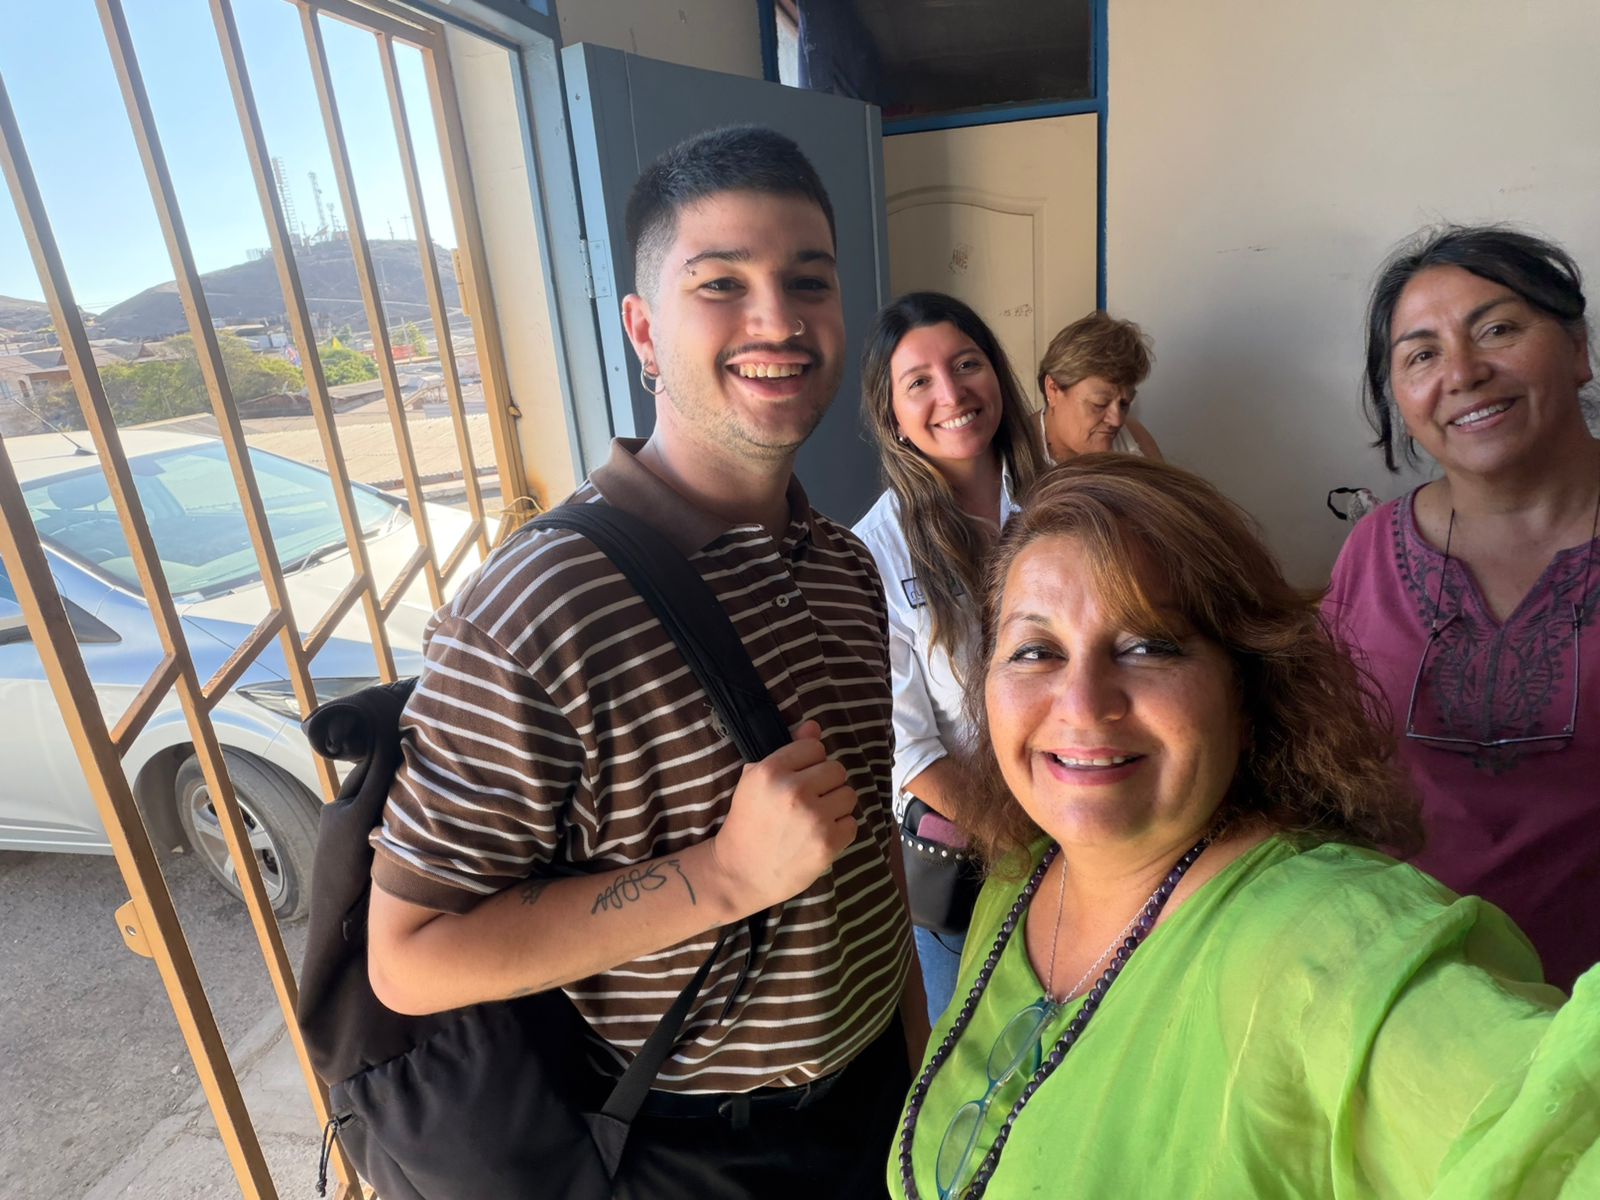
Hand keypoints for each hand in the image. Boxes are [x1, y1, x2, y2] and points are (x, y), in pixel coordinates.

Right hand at [709, 720, 859, 910]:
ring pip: (849, 794)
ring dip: (836, 806)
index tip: (800, 779)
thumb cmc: (747, 823)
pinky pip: (852, 823)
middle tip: (810, 801)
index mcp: (770, 771)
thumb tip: (814, 726)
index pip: (815, 747)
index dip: (810, 763)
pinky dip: (840, 830)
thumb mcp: (755, 781)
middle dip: (826, 784)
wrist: (740, 873)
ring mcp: (813, 817)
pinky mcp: (828, 843)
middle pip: (836, 769)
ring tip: (816, 819)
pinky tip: (820, 836)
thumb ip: (788, 751)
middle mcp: (794, 790)